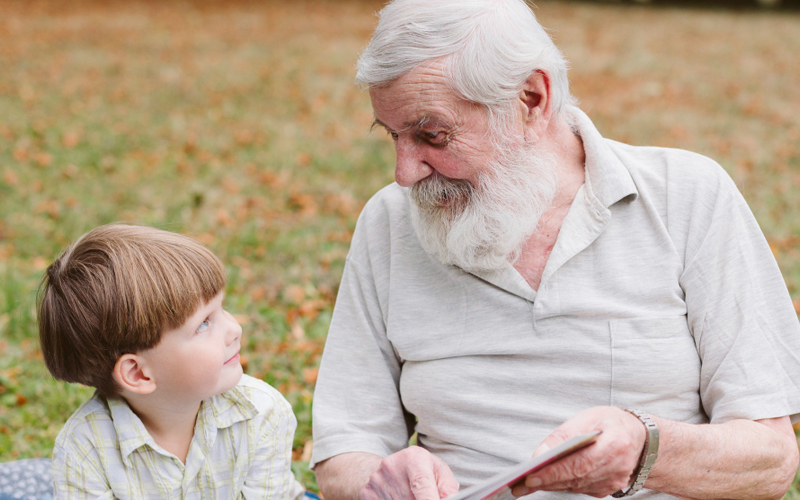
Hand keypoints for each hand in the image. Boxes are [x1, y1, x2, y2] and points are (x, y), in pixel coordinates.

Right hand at [361, 446, 459, 499]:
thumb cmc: (421, 470)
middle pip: (410, 499)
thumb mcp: (437, 471)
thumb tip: (450, 499)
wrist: (391, 467)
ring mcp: (377, 481)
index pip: (422, 484)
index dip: (430, 499)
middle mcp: (392, 466)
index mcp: (414, 458)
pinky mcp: (368, 493)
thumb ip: (447, 487)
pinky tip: (399, 497)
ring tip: (412, 494)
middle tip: (425, 497)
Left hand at [511, 406, 646, 497]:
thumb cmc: (611, 423)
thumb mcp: (587, 418)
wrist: (639, 439)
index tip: (531, 476)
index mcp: (615, 445)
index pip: (579, 464)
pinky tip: (544, 482)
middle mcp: (616, 468)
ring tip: (523, 485)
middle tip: (518, 484)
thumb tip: (540, 454)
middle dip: (544, 481)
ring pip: (574, 486)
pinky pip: (579, 488)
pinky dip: (561, 484)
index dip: (554, 472)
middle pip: (574, 479)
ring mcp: (613, 482)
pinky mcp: (606, 489)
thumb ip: (563, 435)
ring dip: (549, 485)